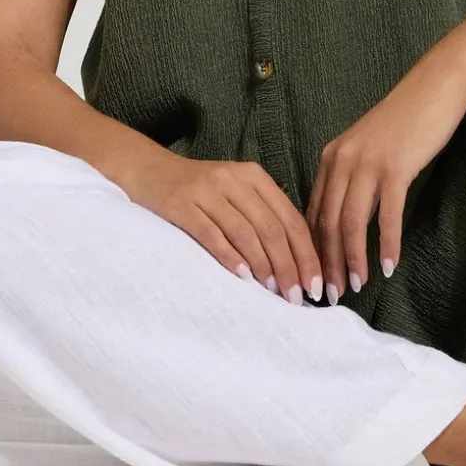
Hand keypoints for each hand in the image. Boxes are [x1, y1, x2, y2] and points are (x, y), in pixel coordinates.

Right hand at [113, 146, 323, 303]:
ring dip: (264, 265)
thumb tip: (294, 261)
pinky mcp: (183, 204)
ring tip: (276, 292)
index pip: (290, 218)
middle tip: (298, 295)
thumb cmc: (198, 189)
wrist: (149, 169)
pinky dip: (230, 256)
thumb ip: (262, 215)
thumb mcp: (235, 192)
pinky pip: (212, 233)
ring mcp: (208, 191)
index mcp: (254, 176)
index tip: (316, 283)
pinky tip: (243, 276)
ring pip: (246, 232)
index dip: (307, 253)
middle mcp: (235, 180)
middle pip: (272, 227)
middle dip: (290, 265)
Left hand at [304, 59, 465, 302]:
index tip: (314, 277)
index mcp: (331, 158)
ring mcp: (368, 164)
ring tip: (357, 286)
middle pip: (326, 222)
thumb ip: (352, 179)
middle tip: (329, 295)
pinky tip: (388, 265)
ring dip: (353, 259)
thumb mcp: (366, 148)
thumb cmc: (403, 122)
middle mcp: (342, 161)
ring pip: (351, 222)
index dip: (312, 249)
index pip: (312, 212)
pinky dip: (386, 244)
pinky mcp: (396, 168)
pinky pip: (387, 215)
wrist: (434, 89)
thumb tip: (342, 221)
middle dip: (327, 263)